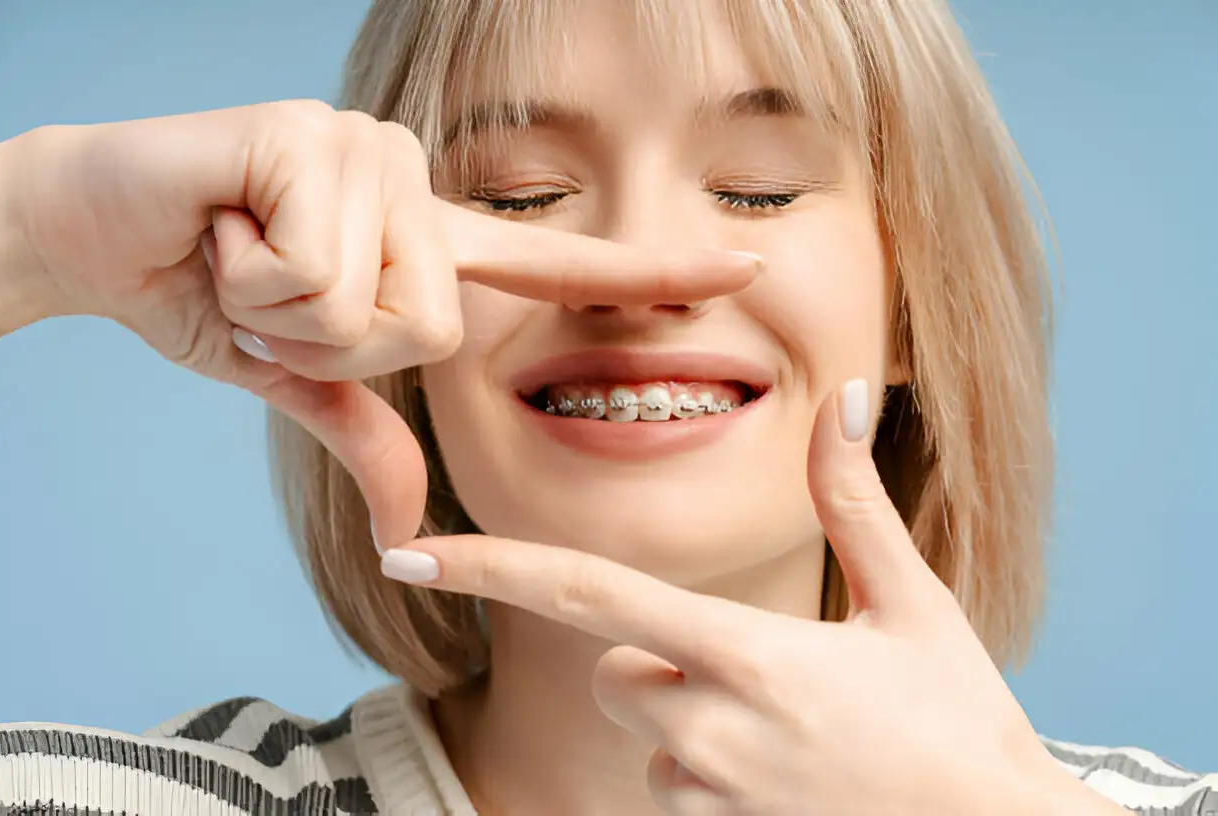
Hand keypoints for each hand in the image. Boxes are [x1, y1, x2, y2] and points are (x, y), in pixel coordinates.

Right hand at [0, 100, 758, 392]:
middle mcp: (421, 186)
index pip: (564, 261)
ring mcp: (375, 153)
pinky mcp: (317, 136)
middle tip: (267, 292)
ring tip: (241, 254)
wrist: (93, 231)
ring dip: (283, 314)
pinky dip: (249, 281)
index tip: (749, 267)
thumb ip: (368, 430)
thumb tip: (407, 522)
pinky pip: (320, 272)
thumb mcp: (301, 378)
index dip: (657, 269)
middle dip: (332, 346)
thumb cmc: (205, 294)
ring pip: (382, 307)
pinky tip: (220, 226)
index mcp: (432, 243)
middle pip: (440, 330)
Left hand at [340, 379, 1121, 814]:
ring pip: (646, 735)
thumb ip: (853, 500)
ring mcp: (709, 798)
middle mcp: (708, 731)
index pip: (587, 593)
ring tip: (795, 730)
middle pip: (615, 671)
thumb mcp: (912, 603)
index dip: (488, 565)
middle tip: (764, 668)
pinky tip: (790, 775)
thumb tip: (849, 397)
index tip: (405, 551)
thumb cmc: (958, 721)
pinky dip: (708, 775)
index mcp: (746, 654)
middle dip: (656, 658)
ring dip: (691, 721)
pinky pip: (673, 792)